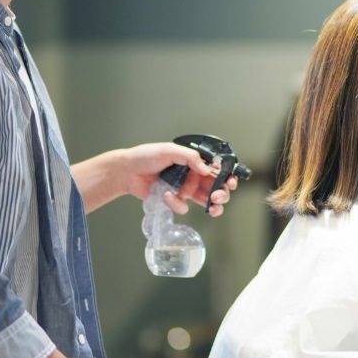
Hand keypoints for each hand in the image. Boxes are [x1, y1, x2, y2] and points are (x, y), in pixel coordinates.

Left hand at [119, 142, 239, 216]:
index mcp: (195, 162)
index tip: (230, 183)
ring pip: (205, 201)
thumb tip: (206, 169)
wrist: (127, 171)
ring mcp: (185, 190)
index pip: (217, 170)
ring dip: (211, 205)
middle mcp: (193, 176)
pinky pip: (183, 207)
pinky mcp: (174, 201)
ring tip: (211, 206)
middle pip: (216, 187)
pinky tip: (167, 195)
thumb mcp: (170, 150)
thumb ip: (190, 157)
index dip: (227, 177)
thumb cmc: (146, 156)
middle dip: (221, 194)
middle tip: (217, 196)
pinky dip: (177, 203)